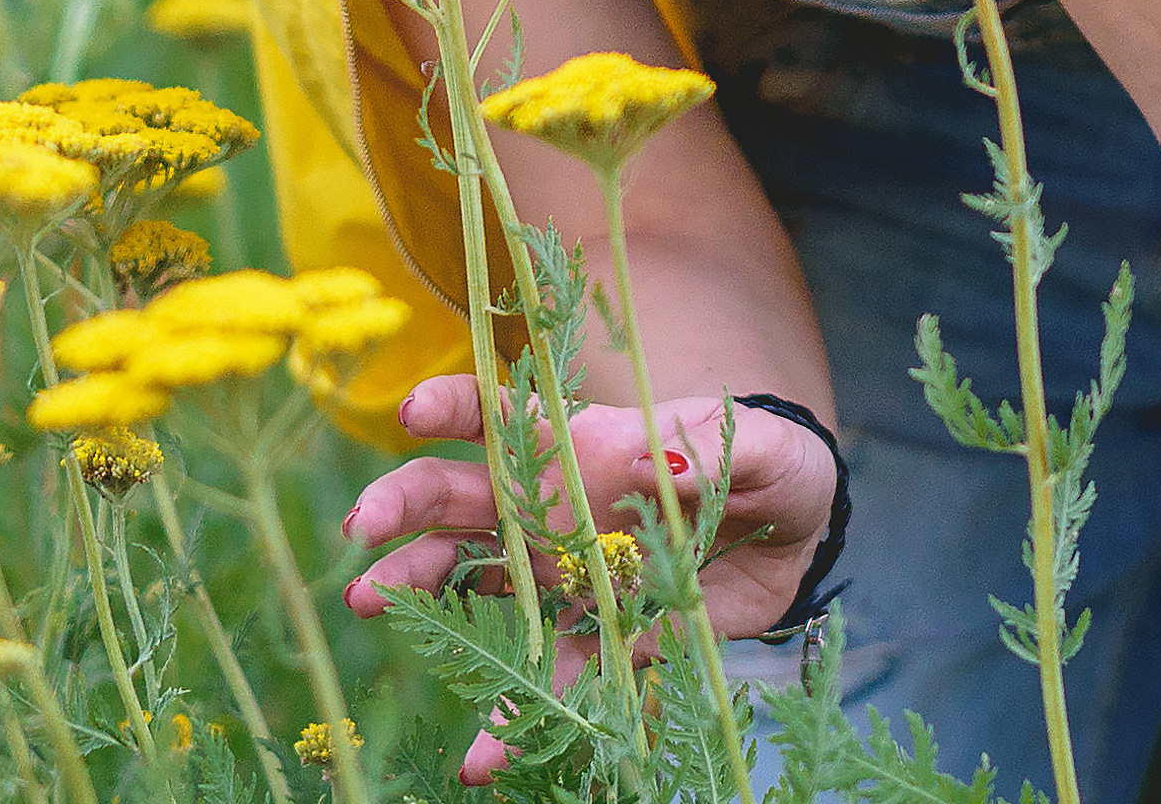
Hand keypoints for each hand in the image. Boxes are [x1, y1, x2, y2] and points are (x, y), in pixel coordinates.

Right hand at [342, 374, 840, 783]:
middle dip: (406, 507)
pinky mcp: (603, 638)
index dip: (455, 406)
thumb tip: (644, 453)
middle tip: (360, 532)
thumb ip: (704, 448)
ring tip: (369, 604)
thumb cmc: (768, 460)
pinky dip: (513, 715)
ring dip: (424, 597)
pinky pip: (548, 676)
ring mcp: (570, 575)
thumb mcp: (757, 446)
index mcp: (587, 446)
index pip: (504, 417)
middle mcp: (559, 508)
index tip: (411, 413)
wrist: (800, 529)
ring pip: (479, 586)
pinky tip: (482, 754)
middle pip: (465, 500)